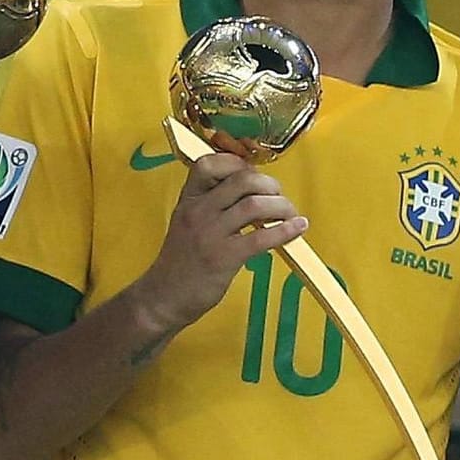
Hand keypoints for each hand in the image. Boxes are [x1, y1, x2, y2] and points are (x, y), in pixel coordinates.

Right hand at [134, 153, 306, 330]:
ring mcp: (210, 234)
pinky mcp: (223, 258)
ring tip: (290, 215)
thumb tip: (252, 191)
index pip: (209, 164)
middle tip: (279, 196)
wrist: (163, 297)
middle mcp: (198, 211)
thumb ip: (211, 205)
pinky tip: (296, 229)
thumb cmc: (180, 262)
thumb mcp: (187, 223)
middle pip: (242, 180)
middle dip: (270, 185)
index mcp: (189, 200)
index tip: (255, 173)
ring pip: (255, 205)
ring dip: (281, 207)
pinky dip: (285, 231)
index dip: (238, 163)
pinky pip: (261, 237)